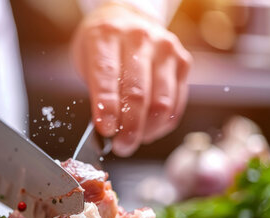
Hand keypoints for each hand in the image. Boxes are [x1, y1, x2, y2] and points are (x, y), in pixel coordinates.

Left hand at [71, 2, 191, 155]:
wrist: (126, 19)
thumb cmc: (102, 46)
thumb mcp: (86, 60)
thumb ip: (96, 92)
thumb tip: (108, 130)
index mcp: (107, 36)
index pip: (108, 77)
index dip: (107, 108)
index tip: (106, 131)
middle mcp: (139, 39)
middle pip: (138, 94)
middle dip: (129, 128)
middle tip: (121, 146)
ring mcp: (165, 49)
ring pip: (161, 101)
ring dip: (147, 130)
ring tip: (133, 141)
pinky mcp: (183, 61)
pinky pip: (176, 101)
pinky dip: (163, 124)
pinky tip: (149, 131)